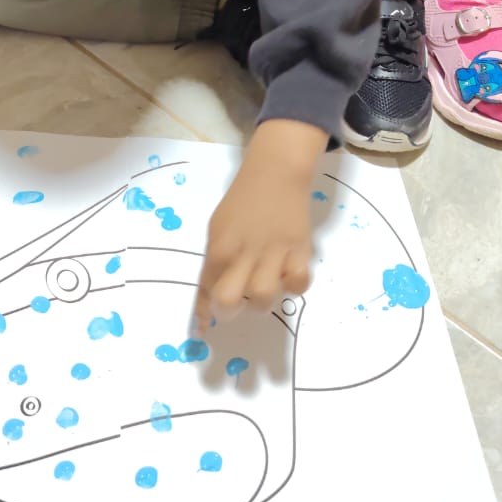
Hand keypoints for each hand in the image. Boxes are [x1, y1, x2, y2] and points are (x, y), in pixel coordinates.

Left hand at [194, 119, 326, 328]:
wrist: (275, 174)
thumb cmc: (241, 203)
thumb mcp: (217, 228)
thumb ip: (215, 262)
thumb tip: (211, 296)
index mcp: (219, 246)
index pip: (206, 288)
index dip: (202, 312)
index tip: (202, 327)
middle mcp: (244, 253)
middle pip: (229, 300)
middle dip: (228, 313)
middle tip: (234, 305)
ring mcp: (273, 252)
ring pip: (262, 297)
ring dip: (259, 302)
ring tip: (260, 288)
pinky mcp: (300, 250)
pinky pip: (298, 283)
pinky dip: (292, 286)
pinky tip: (286, 276)